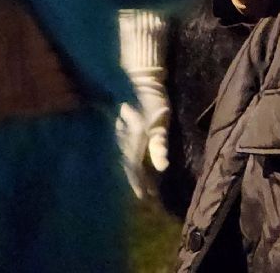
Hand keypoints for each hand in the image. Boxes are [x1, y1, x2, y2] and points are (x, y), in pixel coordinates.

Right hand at [117, 70, 169, 199]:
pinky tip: (133, 167)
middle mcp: (121, 142)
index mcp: (131, 141)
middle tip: (144, 198)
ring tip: (141, 188)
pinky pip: (121, 152)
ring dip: (131, 175)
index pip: (133, 169)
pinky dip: (127, 163)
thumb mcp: (160, 121)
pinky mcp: (118, 131)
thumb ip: (159, 145)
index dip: (138, 184)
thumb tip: (162, 167)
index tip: (143, 198)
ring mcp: (118, 136)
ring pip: (123, 161)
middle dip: (135, 183)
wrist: (138, 80)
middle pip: (127, 168)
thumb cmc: (152, 99)